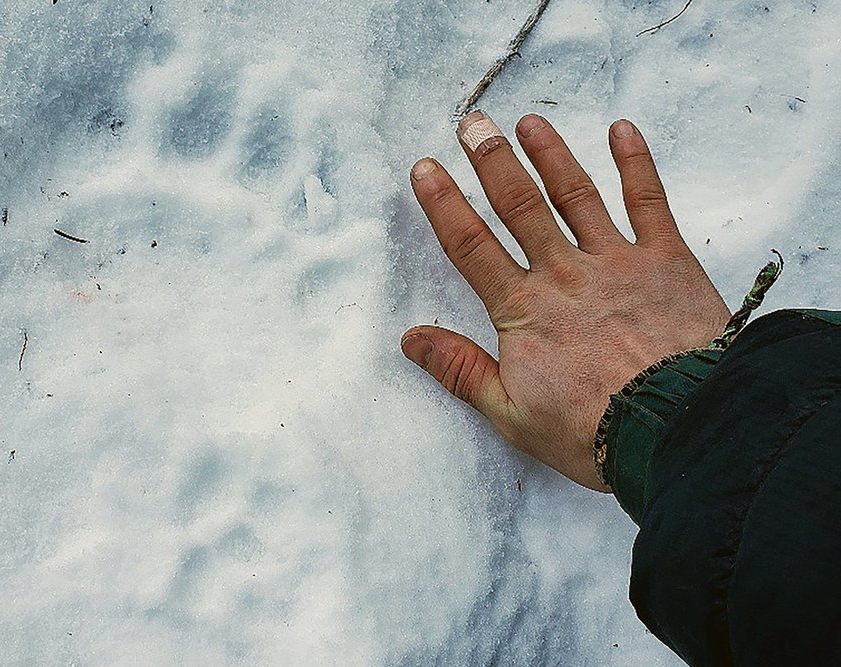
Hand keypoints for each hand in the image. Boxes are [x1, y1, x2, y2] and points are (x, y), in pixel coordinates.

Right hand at [401, 112, 729, 490]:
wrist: (678, 429)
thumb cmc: (593, 430)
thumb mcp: (511, 413)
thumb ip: (460, 370)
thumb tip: (411, 339)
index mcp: (523, 310)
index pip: (471, 246)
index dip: (443, 204)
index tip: (425, 169)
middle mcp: (564, 273)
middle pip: (519, 206)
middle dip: (492, 161)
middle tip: (473, 124)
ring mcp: (616, 260)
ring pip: (576, 194)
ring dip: (550, 153)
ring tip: (529, 122)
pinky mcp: (667, 259)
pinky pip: (649, 201)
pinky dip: (636, 163)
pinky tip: (623, 130)